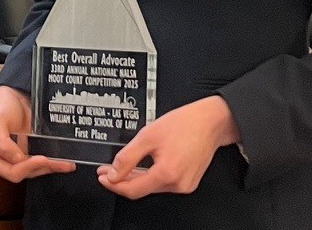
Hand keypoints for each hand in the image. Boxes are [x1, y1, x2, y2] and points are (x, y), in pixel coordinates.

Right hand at [0, 85, 76, 182]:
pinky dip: (53, 165)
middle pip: (23, 174)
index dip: (26, 168)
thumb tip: (15, 159)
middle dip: (40, 168)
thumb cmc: (1, 108)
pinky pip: (40, 165)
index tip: (41, 158)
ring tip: (65, 163)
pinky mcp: (28, 156)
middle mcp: (2, 162)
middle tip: (54, 160)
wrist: (13, 97)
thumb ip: (1, 143)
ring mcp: (16, 160)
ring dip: (50, 168)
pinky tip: (64, 164)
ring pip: (34, 172)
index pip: (9, 172)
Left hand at [96, 95, 239, 198]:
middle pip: (142, 189)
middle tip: (107, 171)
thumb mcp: (147, 136)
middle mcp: (178, 184)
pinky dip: (150, 176)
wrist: (209, 121)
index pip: (132, 190)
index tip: (102, 177)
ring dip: (135, 178)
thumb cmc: (184, 124)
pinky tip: (142, 167)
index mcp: (167, 173)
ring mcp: (185, 185)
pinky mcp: (189, 182)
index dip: (114, 185)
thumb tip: (113, 173)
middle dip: (122, 180)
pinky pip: (163, 182)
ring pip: (152, 186)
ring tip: (122, 167)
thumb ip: (127, 157)